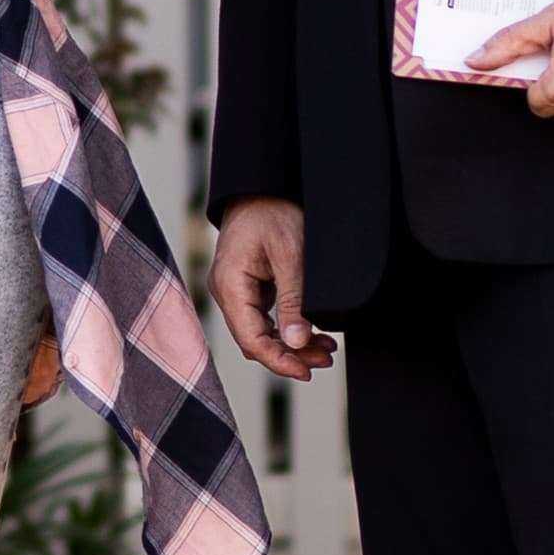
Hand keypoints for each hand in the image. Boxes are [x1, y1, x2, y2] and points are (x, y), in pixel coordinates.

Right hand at [211, 198, 336, 381]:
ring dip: (292, 344)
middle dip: (291, 354)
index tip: (307, 371)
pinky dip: (288, 327)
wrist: (262, 183)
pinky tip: (314, 333)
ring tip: (326, 349)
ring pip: (261, 331)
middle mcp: (227, 291)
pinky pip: (265, 317)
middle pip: (255, 339)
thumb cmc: (274, 210)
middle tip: (326, 358)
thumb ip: (293, 299)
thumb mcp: (290, 253)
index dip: (279, 361)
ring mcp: (236, 289)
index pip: (251, 339)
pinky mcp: (248, 286)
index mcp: (230, 284)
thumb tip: (296, 342)